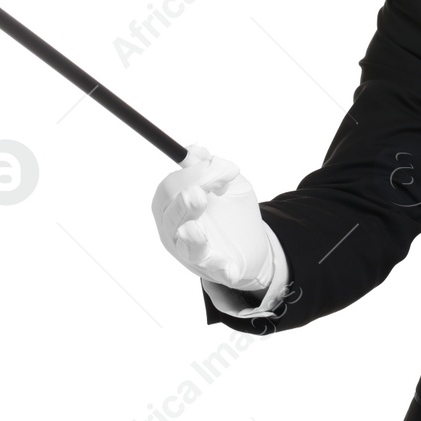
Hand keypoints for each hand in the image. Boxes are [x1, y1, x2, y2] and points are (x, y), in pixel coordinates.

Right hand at [152, 143, 273, 293]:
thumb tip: (194, 150)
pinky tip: (229, 269)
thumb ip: (209, 168)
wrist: (250, 245)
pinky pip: (214, 269)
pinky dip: (221, 268)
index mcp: (171, 206)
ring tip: (195, 231)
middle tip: (198, 194)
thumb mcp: (226, 184)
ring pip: (185, 246)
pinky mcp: (213, 269)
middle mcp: (173, 231)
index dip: (194, 175)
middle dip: (183, 204)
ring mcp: (190, 253)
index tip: (223, 168)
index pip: (171, 188)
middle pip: (171, 215)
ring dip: (192, 238)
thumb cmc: (229, 212)